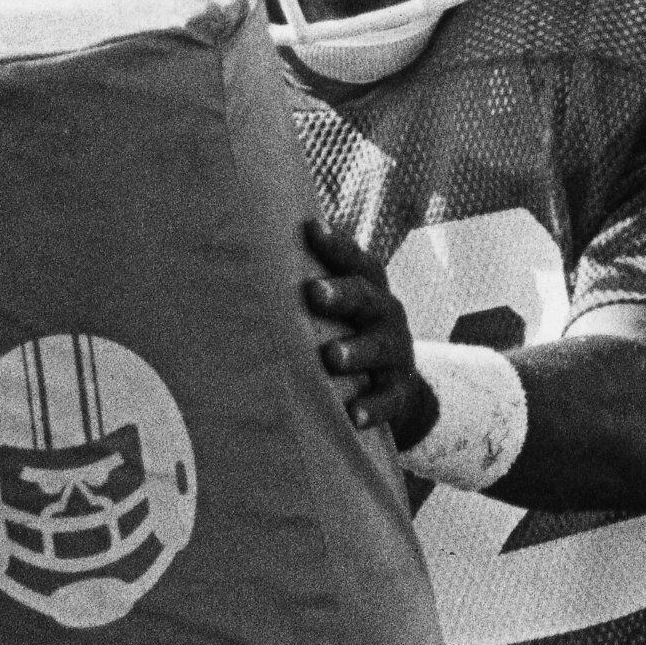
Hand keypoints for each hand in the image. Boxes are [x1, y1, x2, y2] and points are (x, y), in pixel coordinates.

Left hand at [299, 219, 437, 451]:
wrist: (395, 387)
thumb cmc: (347, 334)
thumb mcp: (337, 307)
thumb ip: (306, 282)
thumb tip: (246, 246)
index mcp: (368, 289)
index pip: (355, 261)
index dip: (336, 245)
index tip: (311, 228)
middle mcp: (385, 315)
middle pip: (366, 299)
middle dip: (341, 294)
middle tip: (313, 292)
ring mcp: (395, 354)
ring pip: (379, 349)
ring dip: (355, 351)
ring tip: (331, 356)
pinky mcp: (399, 393)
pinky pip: (389, 401)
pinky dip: (372, 407)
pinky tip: (353, 416)